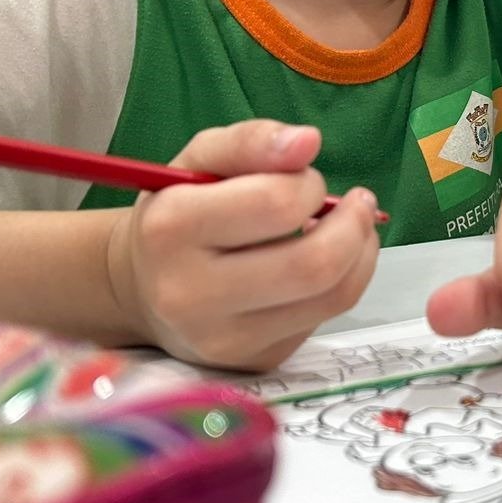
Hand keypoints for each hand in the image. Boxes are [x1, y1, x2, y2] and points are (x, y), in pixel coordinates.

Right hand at [106, 121, 380, 370]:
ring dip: (360, 253)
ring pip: (331, 297)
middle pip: (313, 264)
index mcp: (170, 229)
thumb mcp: (201, 160)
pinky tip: (325, 263)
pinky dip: (341, 283)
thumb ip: (252, 141)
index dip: (309, 184)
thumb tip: (308, 141)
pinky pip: (323, 319)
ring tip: (353, 227)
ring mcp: (224, 338)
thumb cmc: (179, 211)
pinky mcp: (254, 361)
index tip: (306, 178)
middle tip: (358, 203)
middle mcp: (190, 294)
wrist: (141, 287)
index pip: (275, 205)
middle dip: (352, 225)